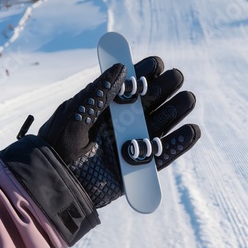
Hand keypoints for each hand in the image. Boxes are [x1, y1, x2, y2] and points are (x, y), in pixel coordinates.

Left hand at [38, 56, 200, 207]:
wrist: (56, 183)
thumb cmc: (58, 145)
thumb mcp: (75, 114)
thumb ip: (98, 92)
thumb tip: (123, 68)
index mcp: (106, 107)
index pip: (130, 86)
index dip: (144, 73)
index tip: (156, 64)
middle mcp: (122, 123)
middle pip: (150, 102)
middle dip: (164, 88)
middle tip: (176, 78)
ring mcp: (132, 144)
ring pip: (160, 125)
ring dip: (175, 111)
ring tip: (187, 99)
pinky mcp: (138, 167)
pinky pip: (163, 155)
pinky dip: (178, 144)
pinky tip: (191, 130)